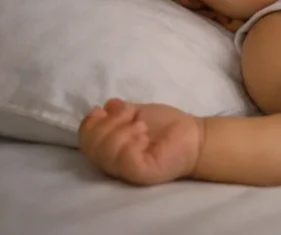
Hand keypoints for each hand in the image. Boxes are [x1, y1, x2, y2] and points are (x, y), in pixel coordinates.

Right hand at [78, 98, 203, 185]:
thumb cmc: (166, 125)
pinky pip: (123, 158)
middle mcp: (114, 163)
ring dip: (122, 131)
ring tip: (142, 126)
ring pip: (105, 151)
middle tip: (131, 116)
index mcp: (110, 148)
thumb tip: (101, 108)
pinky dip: (131, 141)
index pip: (85, 140)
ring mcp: (126, 171)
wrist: (195, 135)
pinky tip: (145, 136)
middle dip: (107, 124)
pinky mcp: (140, 173)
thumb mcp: (137, 113)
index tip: (104, 110)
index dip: (89, 123)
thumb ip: (118, 112)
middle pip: (91, 146)